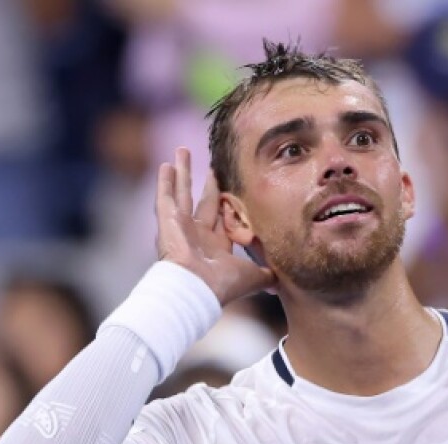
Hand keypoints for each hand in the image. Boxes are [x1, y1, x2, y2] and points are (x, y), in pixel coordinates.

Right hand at [155, 147, 275, 305]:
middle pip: (204, 202)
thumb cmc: (224, 284)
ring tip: (183, 152)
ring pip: (183, 193)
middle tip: (212, 167)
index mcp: (216, 247)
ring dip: (183, 173)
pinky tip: (165, 165)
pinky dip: (165, 182)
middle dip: (207, 185)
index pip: (224, 219)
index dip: (229, 204)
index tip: (235, 188)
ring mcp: (180, 227)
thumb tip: (282, 280)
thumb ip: (267, 274)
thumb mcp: (254, 276)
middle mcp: (197, 235)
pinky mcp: (168, 220)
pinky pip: (165, 196)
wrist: (197, 288)